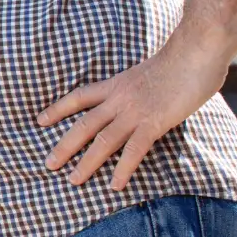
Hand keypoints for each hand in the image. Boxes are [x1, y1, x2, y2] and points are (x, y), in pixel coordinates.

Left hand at [37, 43, 227, 190]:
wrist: (196, 50)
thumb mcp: (150, 71)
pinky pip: (134, 150)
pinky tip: (114, 185)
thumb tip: (148, 95)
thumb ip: (142, 86)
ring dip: (86, 163)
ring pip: (103, 141)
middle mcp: (119, 98)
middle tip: (47, 164)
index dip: (58, 109)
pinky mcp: (154, 122)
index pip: (79, 96)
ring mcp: (135, 111)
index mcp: (117, 83)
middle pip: (83, 124)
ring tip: (72, 180)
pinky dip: (123, 169)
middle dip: (64, 145)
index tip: (40, 121)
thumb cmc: (181, 60)